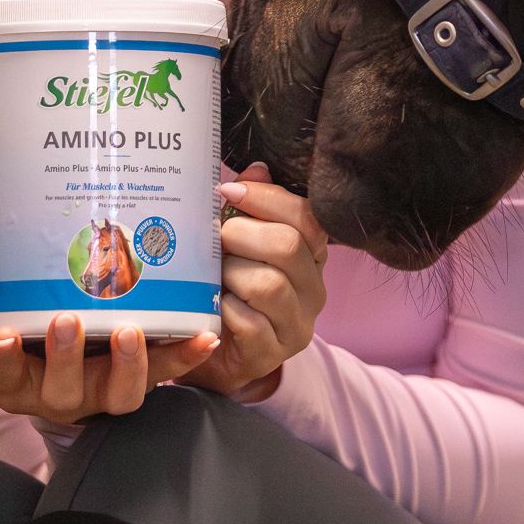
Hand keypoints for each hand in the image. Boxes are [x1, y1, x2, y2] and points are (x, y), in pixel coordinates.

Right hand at [0, 246, 219, 425]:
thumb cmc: (20, 333)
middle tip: (66, 322)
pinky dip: (185, 356)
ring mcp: (103, 389)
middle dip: (65, 358)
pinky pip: (166, 373)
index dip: (0, 359)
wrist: (65, 356)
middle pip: (62, 392)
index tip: (1, 334)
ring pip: (119, 394)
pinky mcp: (141, 377)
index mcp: (16, 378)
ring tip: (132, 330)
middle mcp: (60, 393)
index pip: (1, 374)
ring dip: (128, 364)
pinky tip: (203, 335)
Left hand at [182, 163, 328, 401]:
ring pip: (269, 284)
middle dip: (241, 234)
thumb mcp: (238, 247)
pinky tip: (212, 306)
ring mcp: (296, 325)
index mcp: (311, 256)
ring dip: (230, 273)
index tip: (227, 192)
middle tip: (212, 238)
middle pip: (288, 246)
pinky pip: (250, 324)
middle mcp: (313, 290)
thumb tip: (256, 169)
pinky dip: (225, 309)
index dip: (267, 199)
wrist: (213, 353)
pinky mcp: (271, 354)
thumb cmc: (227, 290)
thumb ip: (250, 209)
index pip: (307, 217)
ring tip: (210, 275)